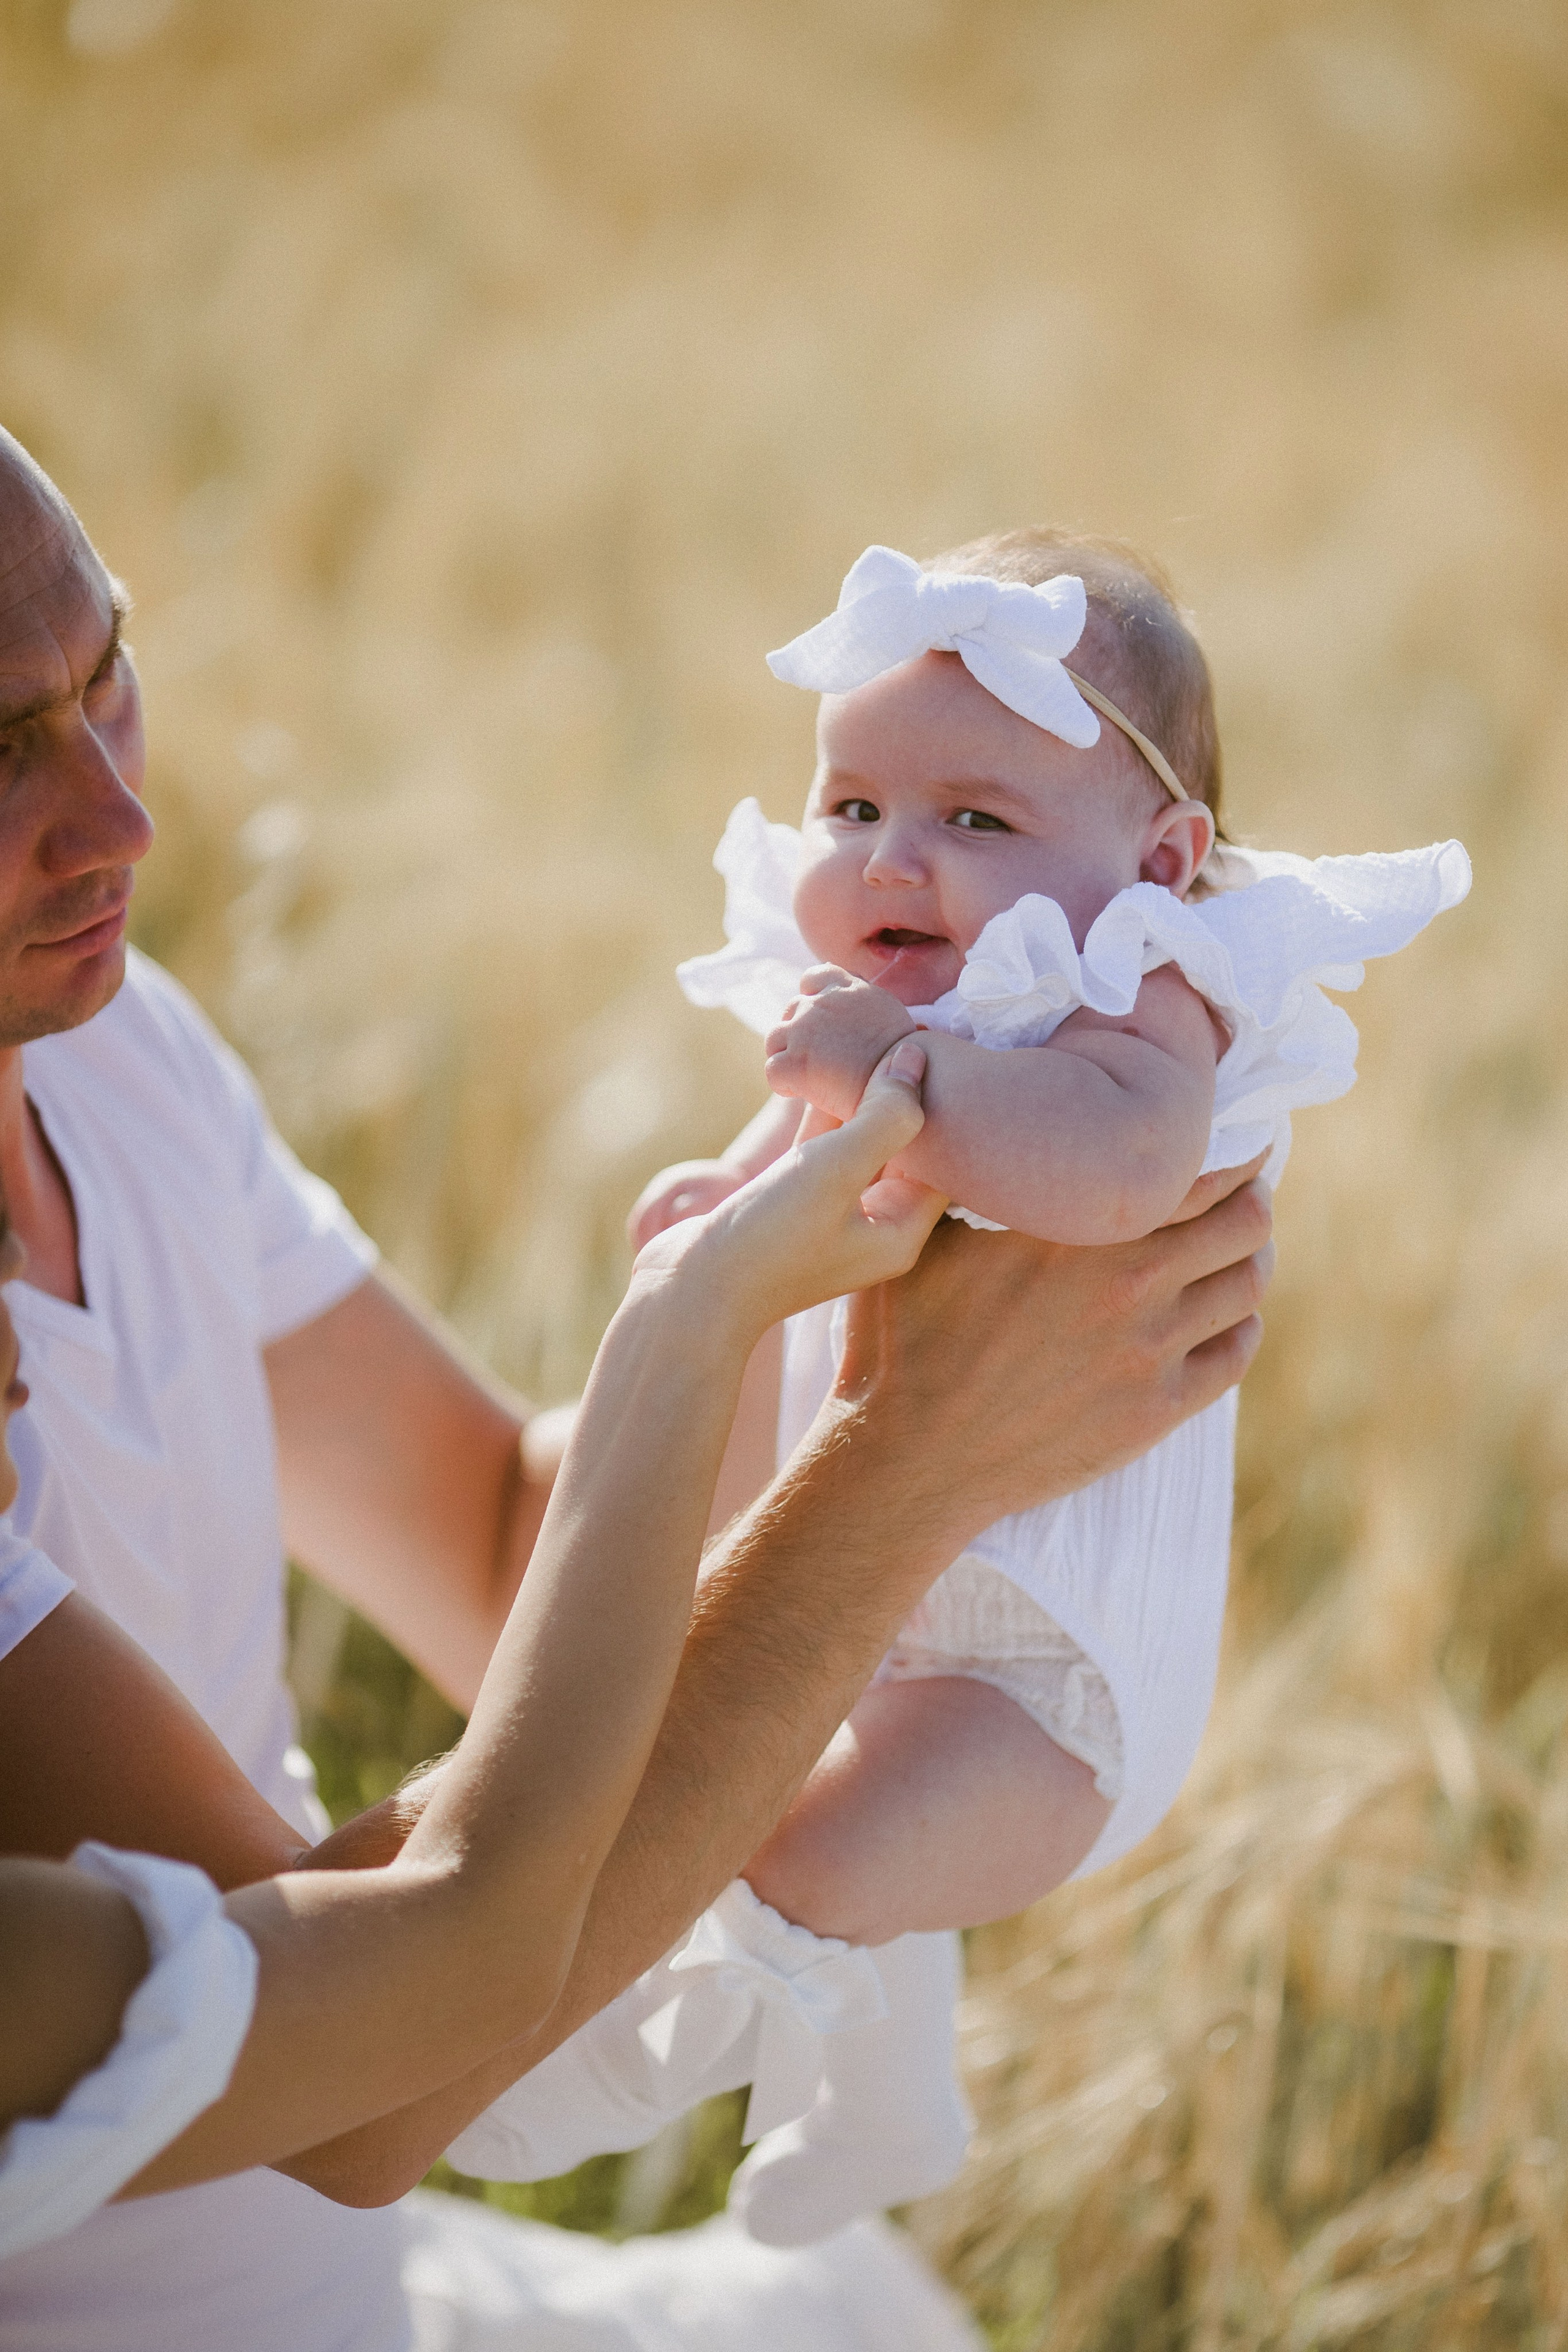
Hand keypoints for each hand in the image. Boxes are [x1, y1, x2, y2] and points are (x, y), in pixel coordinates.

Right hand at [636, 1039, 947, 1332]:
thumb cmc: (770, 1238)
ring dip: (859, 1097)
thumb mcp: (836, 1169)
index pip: (942, 1159)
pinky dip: (822, 1114)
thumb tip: (915, 1058)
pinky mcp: (792, 1203)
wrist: (689, 1291)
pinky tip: (817, 1070)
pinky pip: (821, 1150)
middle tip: (901, 1032)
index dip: (941, 1103)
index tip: (934, 1047)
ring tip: (863, 1038)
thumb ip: (885, 1115)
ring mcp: (832, 1215)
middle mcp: (875, 1225)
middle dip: (901, 1094)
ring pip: (860, 1143)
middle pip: (905, 1148)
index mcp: (901, 1231)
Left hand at [764, 966, 915, 1122]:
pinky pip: (773, 1070)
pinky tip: (802, 1092)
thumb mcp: (889, 1013)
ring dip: (786, 1055)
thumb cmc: (905, 1057)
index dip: (811, 997)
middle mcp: (821, 1003)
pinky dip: (784, 1083)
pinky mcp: (796, 1063)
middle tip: (818, 1058)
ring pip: (775, 1038)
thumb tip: (861, 996)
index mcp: (846, 988)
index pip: (814, 977)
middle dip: (799, 1032)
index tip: (820, 1020)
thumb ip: (865, 1003)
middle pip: (792, 1010)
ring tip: (808, 1075)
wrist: (909, 1085)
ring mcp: (804, 1031)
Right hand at [837, 1156, 1272, 1544]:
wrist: (909, 1457)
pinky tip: (1225, 1316)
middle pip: (1244, 1219)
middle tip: (1241, 1189)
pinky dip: (1242, 1324)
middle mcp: (1129, 1279)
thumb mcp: (913, 1236)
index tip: (1229, 1137)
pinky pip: (1236, 1353)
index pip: (1197, 1166)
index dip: (1228, 1144)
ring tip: (1240, 1247)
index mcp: (1077, 1225)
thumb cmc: (902, 1340)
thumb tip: (940, 1097)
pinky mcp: (1156, 1409)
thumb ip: (950, 1167)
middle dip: (1251, 1197)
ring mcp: (1150, 1348)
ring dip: (1253, 1257)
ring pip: (1248, 1283)